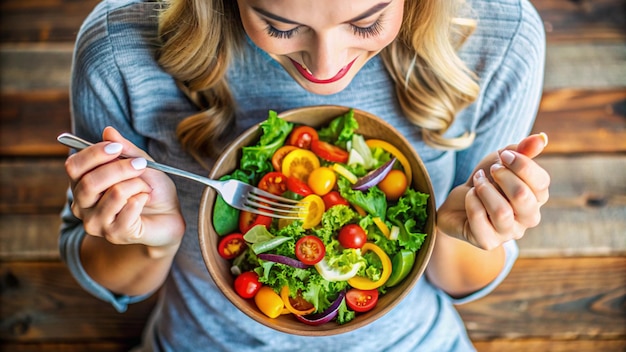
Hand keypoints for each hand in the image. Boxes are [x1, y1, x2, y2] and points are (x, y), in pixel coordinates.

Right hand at [64, 127, 184, 254]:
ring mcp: (96, 223)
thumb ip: (125, 149)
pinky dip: (142, 198)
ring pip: (114, 193)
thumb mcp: (140, 163)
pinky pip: (129, 208)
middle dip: (120, 168)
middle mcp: (82, 205)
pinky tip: (144, 201)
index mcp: (81, 184)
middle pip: (90, 182)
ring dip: (137, 185)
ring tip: (145, 188)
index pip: (73, 167)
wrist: (168, 216)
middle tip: (141, 164)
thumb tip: (109, 131)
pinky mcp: (114, 234)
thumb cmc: (150, 188)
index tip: (117, 148)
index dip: (94, 154)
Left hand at [437, 133, 550, 249]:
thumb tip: (541, 138)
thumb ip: (522, 150)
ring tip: (478, 182)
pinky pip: (479, 220)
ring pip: (501, 212)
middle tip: (491, 171)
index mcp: (537, 198)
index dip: (521, 164)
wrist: (457, 204)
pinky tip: (470, 197)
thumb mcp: (502, 161)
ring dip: (484, 190)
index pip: (541, 182)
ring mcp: (508, 233)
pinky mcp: (487, 242)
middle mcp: (528, 219)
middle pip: (523, 197)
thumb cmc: (485, 182)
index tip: (503, 156)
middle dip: (502, 177)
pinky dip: (472, 202)